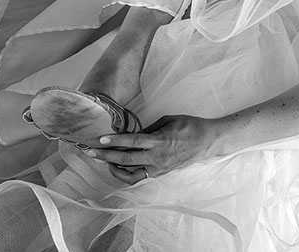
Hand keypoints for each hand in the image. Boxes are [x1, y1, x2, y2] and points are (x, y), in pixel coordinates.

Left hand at [87, 115, 214, 183]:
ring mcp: (158, 168)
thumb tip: (134, 133)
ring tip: (104, 161)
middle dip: (106, 156)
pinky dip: (127, 175)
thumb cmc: (190, 126)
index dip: (114, 141)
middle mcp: (157, 157)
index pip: (132, 142)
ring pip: (130, 174)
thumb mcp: (169, 120)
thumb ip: (150, 128)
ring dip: (114, 169)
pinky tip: (119, 168)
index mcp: (159, 140)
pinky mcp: (160, 173)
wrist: (208, 142)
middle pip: (126, 159)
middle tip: (91, 152)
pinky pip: (139, 178)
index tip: (100, 139)